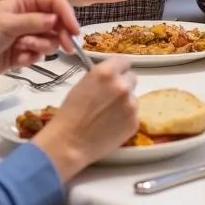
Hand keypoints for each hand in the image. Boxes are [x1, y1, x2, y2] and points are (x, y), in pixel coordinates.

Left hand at [0, 0, 79, 79]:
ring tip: (22, 49)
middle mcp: (28, 17)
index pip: (54, 2)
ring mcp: (25, 36)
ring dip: (40, 47)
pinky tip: (16, 60)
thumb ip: (34, 22)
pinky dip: (30, 59)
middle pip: (57, 23)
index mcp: (24, 2)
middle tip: (67, 48)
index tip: (75, 31)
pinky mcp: (21, 54)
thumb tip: (56, 20)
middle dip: (61, 35)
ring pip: (49, 40)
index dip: (67, 15)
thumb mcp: (6, 24)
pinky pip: (38, 56)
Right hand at [33, 57, 138, 181]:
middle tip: (110, 97)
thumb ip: (101, 77)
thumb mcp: (82, 85)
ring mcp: (131, 104)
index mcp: (106, 73)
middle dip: (123, 85)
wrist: (69, 143)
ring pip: (133, 98)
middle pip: (132, 78)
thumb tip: (111, 77)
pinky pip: (133, 115)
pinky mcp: (134, 122)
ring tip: (107, 115)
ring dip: (124, 103)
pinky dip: (125, 119)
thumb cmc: (69, 114)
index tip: (116, 75)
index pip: (124, 61)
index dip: (119, 69)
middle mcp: (122, 85)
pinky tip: (111, 126)